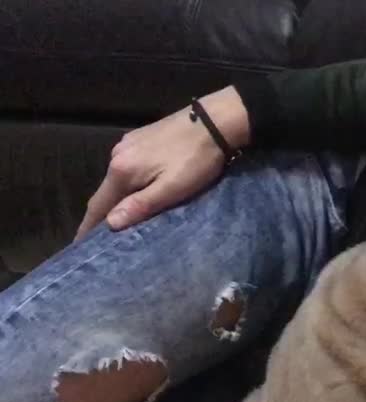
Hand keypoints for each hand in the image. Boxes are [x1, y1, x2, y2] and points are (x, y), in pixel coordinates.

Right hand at [75, 86, 249, 239]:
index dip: (88, 227)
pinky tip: (137, 191)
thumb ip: (140, 205)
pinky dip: (128, 183)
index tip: (79, 246)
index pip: (98, 205)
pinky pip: (127, 167)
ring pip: (117, 179)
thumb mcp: (172, 188)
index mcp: (121, 170)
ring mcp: (127, 144)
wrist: (214, 121)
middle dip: (102, 215)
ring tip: (121, 219)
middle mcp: (117, 155)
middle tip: (101, 239)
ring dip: (117, 198)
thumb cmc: (197, 159)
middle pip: (105, 192)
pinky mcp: (140, 138)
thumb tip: (110, 223)